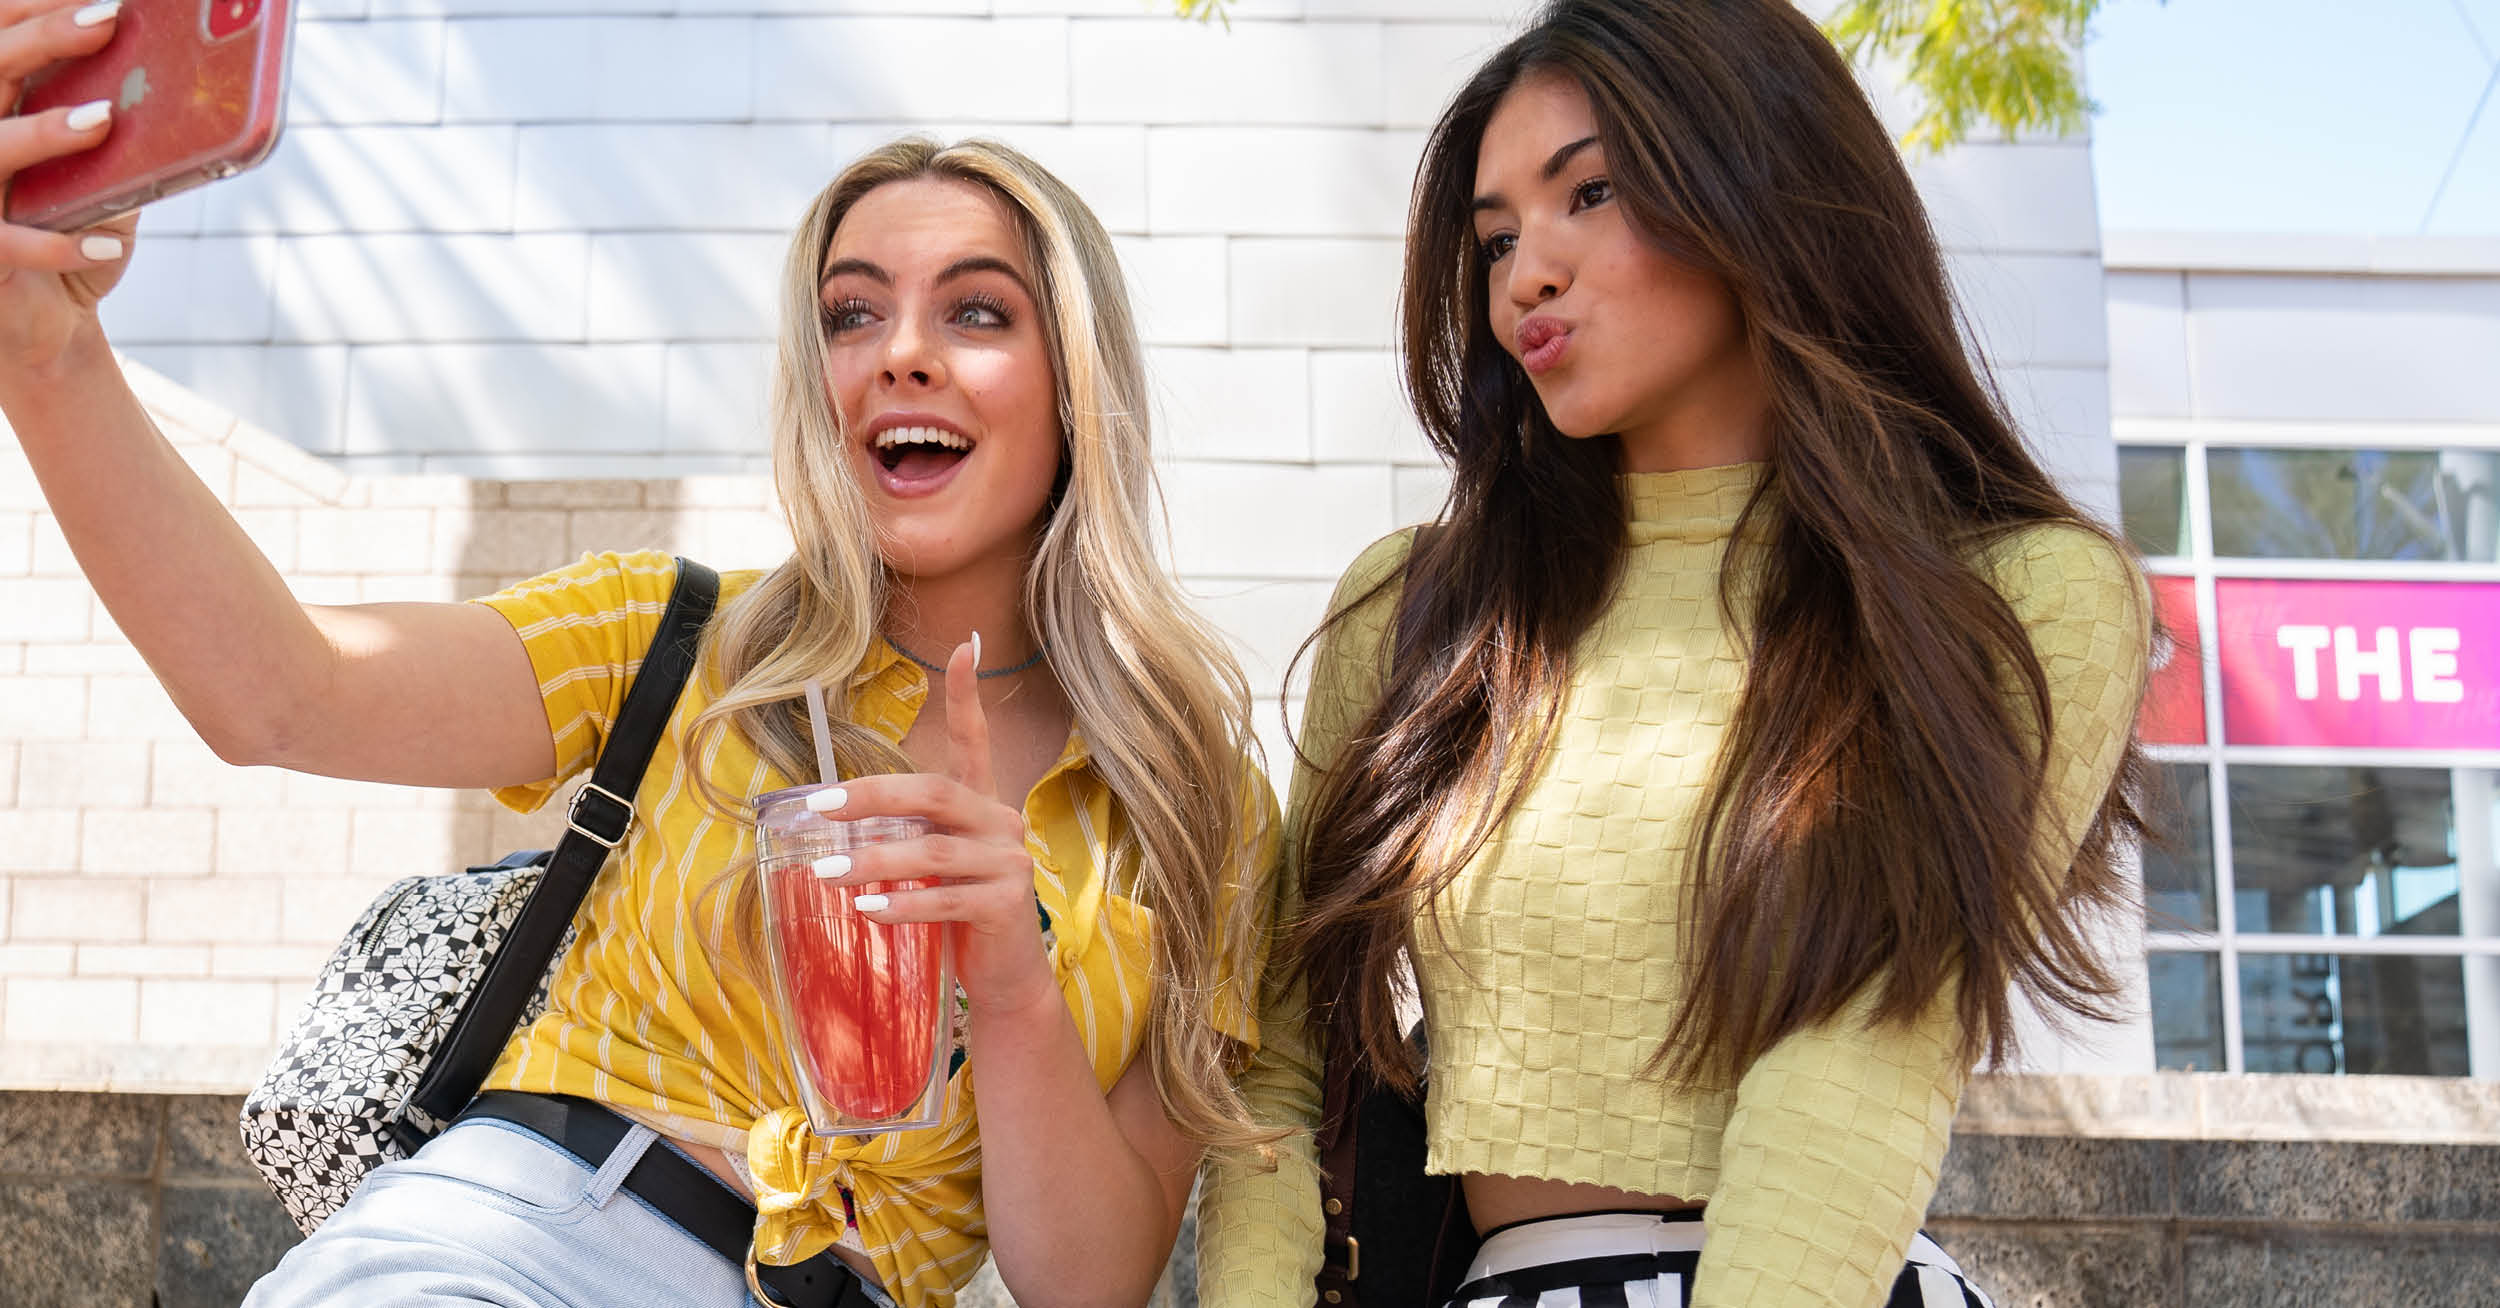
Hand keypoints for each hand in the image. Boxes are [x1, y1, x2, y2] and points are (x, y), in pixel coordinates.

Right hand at [0, 0, 139, 369]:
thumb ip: (126, 140)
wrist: (44, 325)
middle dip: (43, 39)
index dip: (35, 10)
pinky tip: (106, 248)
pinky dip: (59, 246)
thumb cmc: (72, 236)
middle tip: (107, 20)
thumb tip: (191, 93)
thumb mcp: (105, 181)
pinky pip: (8, 244)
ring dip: (45, 131)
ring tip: (103, 120)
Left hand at [804, 635, 1056, 1013]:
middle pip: (935, 792)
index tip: (964, 645)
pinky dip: (901, 904)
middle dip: (873, 795)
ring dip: (873, 860)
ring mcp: (1010, 864)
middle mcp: (1003, 824)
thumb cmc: (963, 916)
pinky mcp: (1007, 906)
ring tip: (826, 871)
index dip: (967, 695)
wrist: (1007, 980)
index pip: (977, 740)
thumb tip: (839, 814)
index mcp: (985, 805)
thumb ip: (909, 834)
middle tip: (819, 805)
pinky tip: (866, 910)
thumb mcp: (937, 867)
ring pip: (933, 851)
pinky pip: (945, 900)